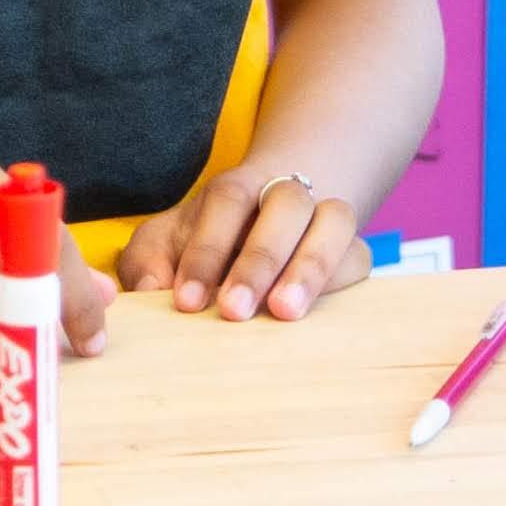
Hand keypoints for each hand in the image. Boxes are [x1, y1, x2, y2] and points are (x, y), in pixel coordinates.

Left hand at [116, 165, 373, 321]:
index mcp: (235, 190)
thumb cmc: (205, 243)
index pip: (226, 203)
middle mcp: (286, 193)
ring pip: (334, 221)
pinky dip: (337, 282)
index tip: (186, 301)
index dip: (206, 250)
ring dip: (310, 267)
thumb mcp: (166, 246)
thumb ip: (147, 262)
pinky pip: (357, 258)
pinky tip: (315, 315)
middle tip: (233, 310)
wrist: (269, 224)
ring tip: (283, 312)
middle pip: (286, 203)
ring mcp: (325, 217)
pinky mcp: (353, 251)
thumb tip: (149, 289)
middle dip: (259, 258)